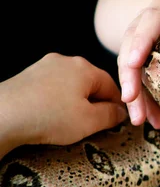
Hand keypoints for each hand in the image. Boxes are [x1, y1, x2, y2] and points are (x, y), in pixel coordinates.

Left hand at [0, 53, 127, 146]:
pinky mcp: (28, 76)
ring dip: (75, 103)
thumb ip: (111, 115)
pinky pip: (52, 88)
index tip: (116, 120)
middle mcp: (65, 61)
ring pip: (71, 85)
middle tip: (93, 125)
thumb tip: (120, 112)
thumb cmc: (48, 117)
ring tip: (70, 123)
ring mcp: (44, 67)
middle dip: (95, 103)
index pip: (111, 85)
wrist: (3, 116)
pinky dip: (57, 102)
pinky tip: (52, 117)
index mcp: (84, 68)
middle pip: (91, 83)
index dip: (117, 105)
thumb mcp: (90, 121)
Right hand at [118, 0, 159, 127]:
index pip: (153, 18)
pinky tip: (151, 116)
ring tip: (141, 119)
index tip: (133, 62)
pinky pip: (138, 76)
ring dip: (135, 92)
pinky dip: (144, 97)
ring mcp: (143, 36)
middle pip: (132, 44)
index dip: (142, 39)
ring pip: (129, 63)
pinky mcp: (142, 55)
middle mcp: (151, 19)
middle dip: (130, 74)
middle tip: (130, 100)